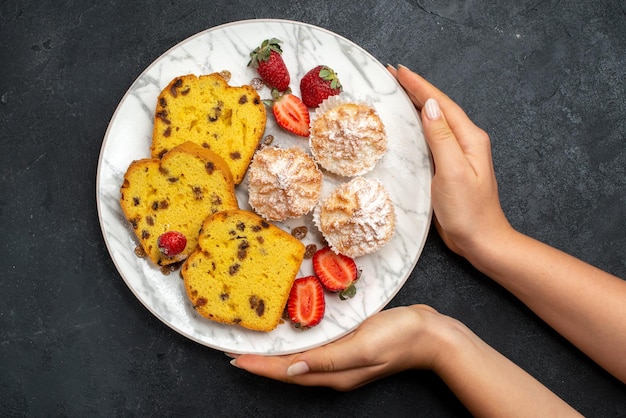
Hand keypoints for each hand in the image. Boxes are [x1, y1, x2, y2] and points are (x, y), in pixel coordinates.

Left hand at [230, 305, 452, 390]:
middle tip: (239, 354)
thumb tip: (291, 368)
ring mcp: (343, 361)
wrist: (430, 334)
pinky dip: (298, 346)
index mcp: (335, 374)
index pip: (288, 372)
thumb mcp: (362, 346)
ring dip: (278, 357)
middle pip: (290, 371)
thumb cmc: (398, 337)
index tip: (236, 360)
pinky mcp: (350, 348)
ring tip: (257, 348)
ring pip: (301, 362)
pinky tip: (292, 337)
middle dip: (263, 364)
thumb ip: (327, 358)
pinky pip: (316, 351)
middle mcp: (335, 371)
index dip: (261, 367)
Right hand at [389, 65, 512, 259]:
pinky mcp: (449, 166)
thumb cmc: (468, 211)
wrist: (480, 240)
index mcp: (469, 139)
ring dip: (417, 104)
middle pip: (438, 107)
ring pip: (435, 120)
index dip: (420, 85)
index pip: (441, 104)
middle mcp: (466, 141)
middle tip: (393, 75)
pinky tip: (409, 123)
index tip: (398, 70)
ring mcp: (458, 154)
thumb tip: (430, 106)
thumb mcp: (453, 172)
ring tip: (398, 91)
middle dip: (417, 89)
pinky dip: (418, 124)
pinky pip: (432, 137)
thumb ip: (442, 138)